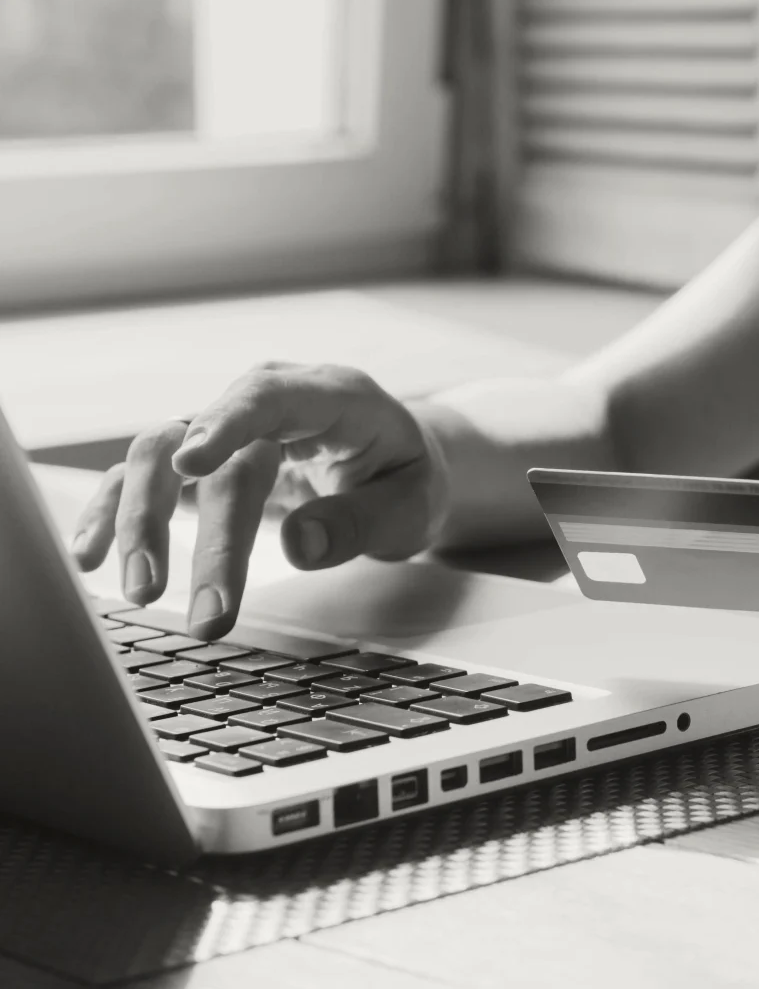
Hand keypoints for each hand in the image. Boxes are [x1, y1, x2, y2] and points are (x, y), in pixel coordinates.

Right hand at [71, 362, 448, 638]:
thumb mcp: (413, 504)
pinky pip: (147, 475)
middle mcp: (270, 403)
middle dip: (203, 534)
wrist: (396, 465)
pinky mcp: (206, 460)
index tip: (191, 465)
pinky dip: (115, 510)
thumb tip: (299, 547)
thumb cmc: (406, 480)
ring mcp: (230, 428)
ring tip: (142, 592)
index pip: (271, 397)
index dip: (228, 424)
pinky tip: (92, 554)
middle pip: (211, 449)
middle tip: (207, 614)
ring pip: (160, 455)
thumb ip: (363, 521)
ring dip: (141, 521)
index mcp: (333, 397)